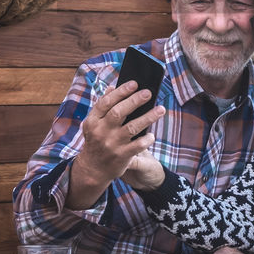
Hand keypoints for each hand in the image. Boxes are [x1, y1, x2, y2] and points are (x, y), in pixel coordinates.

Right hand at [66, 80, 164, 209]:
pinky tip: (152, 135)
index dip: (120, 92)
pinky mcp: (121, 156)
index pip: (106, 102)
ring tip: (161, 109)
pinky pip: (137, 146)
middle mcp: (101, 132)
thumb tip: (112, 87)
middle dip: (135, 101)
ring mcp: (111, 144)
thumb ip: (102, 106)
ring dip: (148, 117)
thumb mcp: (93, 124)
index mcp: (93, 121)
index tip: (134, 83)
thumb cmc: (96, 141)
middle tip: (148, 93)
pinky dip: (146, 139)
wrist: (92, 169)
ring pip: (132, 127)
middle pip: (119, 112)